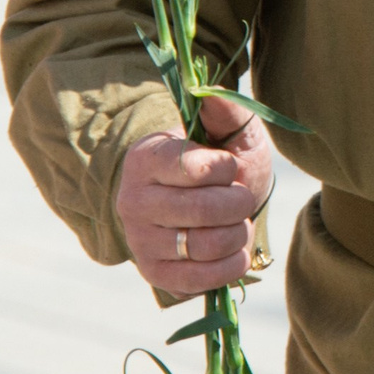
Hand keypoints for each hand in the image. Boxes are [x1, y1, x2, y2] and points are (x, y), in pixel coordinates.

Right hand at [117, 93, 275, 297]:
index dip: (224, 169)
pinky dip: (231, 265)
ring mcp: (140, 240)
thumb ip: (224, 111)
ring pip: (206, 245)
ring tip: (236, 222)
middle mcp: (133, 200)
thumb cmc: (221, 162)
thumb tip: (209, 94)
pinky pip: (201, 280)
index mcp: (147, 159)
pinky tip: (234, 250)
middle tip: (240, 198)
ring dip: (238, 234)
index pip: (193, 168)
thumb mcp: (230, 132)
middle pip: (203, 210)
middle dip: (238, 203)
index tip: (227, 166)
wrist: (205, 202)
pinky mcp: (154, 273)